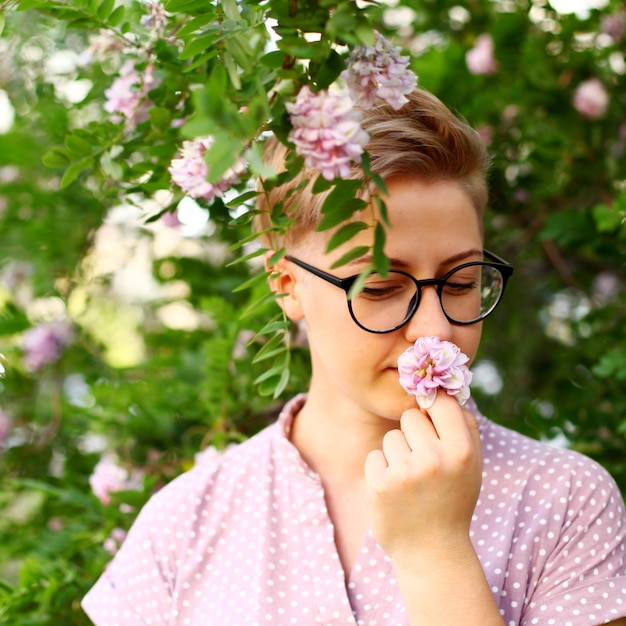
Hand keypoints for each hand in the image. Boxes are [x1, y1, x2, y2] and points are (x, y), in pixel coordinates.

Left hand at [364, 391, 481, 565]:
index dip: (433, 405)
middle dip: (414, 434)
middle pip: (410, 416)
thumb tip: (443, 388)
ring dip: (397, 454)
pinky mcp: (379, 485)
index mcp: (462, 451)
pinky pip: (375, 456)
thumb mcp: (472, 465)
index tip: (430, 414)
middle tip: (423, 462)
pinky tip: (395, 492)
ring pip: (391, 437)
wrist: (433, 552)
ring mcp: (404, 473)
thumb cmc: (453, 499)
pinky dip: (381, 470)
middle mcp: (434, 459)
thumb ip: (463, 425)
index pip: (441, 402)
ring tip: (411, 481)